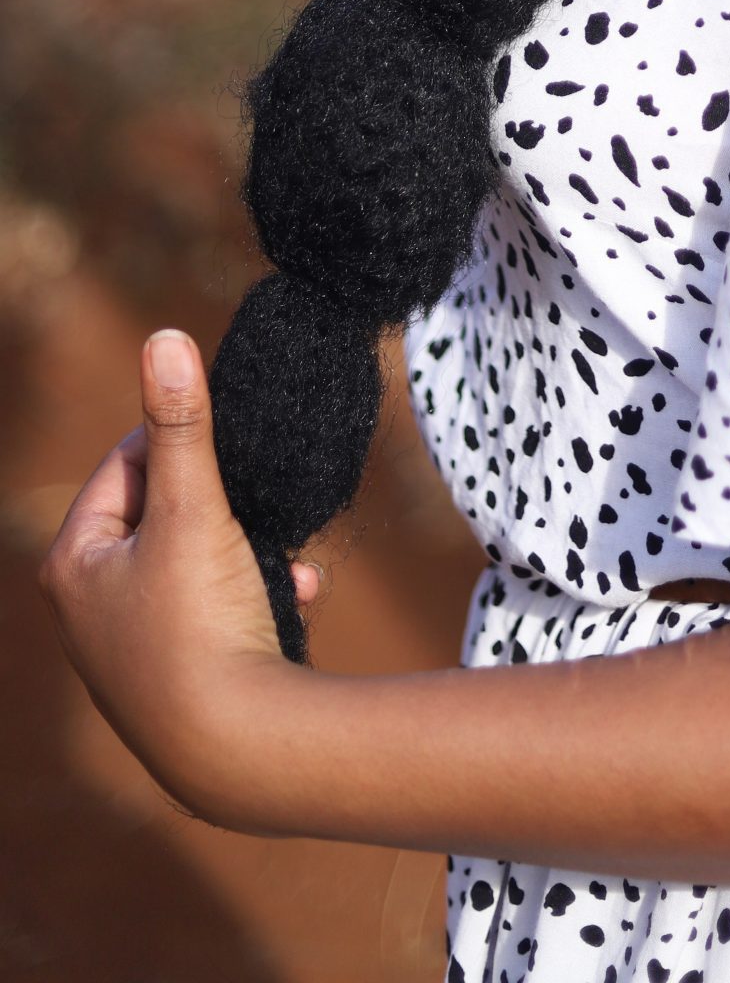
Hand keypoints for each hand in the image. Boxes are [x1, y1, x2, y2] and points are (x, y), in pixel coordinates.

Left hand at [37, 328, 316, 823]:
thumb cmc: (200, 624)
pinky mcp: (178, 682)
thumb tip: (163, 336)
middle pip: (163, 515)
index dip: (176, 442)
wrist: (236, 750)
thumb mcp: (195, 509)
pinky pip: (218, 612)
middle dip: (222, 503)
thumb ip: (182, 422)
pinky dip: (256, 593)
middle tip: (256, 500)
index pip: (120, 466)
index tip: (225, 441)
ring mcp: (133, 652)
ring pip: (197, 563)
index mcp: (74, 566)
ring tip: (283, 552)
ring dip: (246, 547)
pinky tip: (298, 594)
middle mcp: (90, 613)